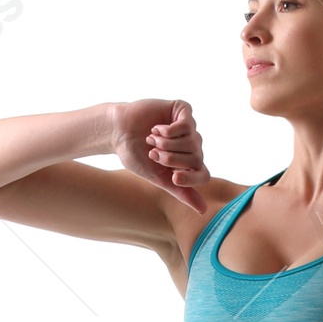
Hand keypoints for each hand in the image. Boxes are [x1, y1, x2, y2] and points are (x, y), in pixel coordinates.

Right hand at [111, 98, 208, 212]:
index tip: (173, 177)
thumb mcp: (159, 178)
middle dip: (170, 159)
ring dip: (166, 144)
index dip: (189, 178)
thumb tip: (203, 210)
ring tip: (152, 140)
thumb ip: (181, 191)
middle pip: (195, 159)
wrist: (118, 133)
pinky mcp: (182, 110)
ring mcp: (189, 127)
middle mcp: (193, 146)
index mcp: (189, 164)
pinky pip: (186, 125)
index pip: (203, 175)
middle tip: (153, 154)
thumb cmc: (137, 156)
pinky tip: (156, 129)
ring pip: (191, 142)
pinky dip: (168, 131)